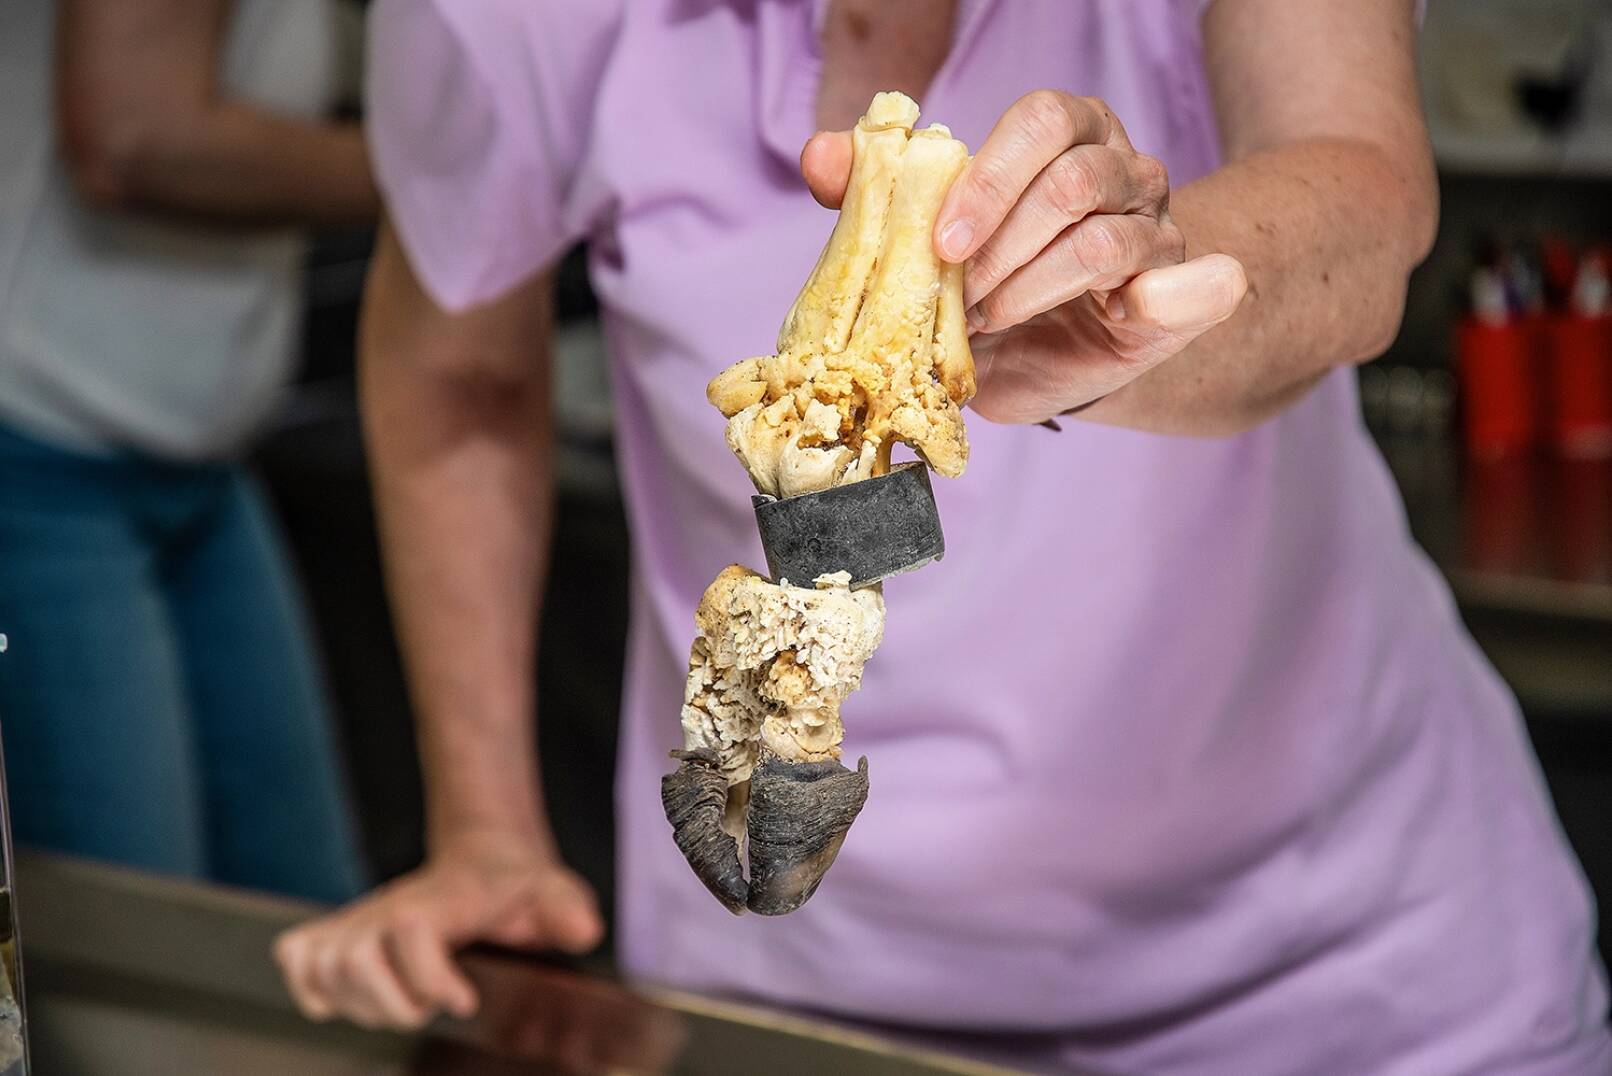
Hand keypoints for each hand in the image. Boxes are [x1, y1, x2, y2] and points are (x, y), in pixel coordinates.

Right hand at [273, 830, 603, 1029]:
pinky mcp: (342, 929)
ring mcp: (362, 916)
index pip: (411, 931)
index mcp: (443, 899)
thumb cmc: (515, 885)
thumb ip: (567, 911)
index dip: (431, 979)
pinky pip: (298, 956)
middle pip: (354, 959)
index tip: (465, 1001)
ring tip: (402, 1005)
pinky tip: (350, 999)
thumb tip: (584, 931)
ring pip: (325, 965)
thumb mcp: (554, 893)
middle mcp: (391, 905)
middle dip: (392, 1004)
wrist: (485, 857)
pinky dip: (312, 987)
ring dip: (359, 1004)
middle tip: (431, 1007)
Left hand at [802, 90, 1247, 423]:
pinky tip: (1118, 315)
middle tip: (961, 300)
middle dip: (1001, 250)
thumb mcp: (928, 247)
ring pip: (1103, 241)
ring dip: (1033, 292)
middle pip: (1072, 182)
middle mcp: (1121, 166)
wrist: (1049, 357)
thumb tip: (820, 157)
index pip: (1040, 121)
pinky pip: (1193, 286)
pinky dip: (1157, 301)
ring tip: (993, 322)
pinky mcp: (1184, 288)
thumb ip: (874, 198)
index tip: (943, 245)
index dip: (988, 180)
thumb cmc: (989, 288)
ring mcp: (1157, 225)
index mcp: (1065, 132)